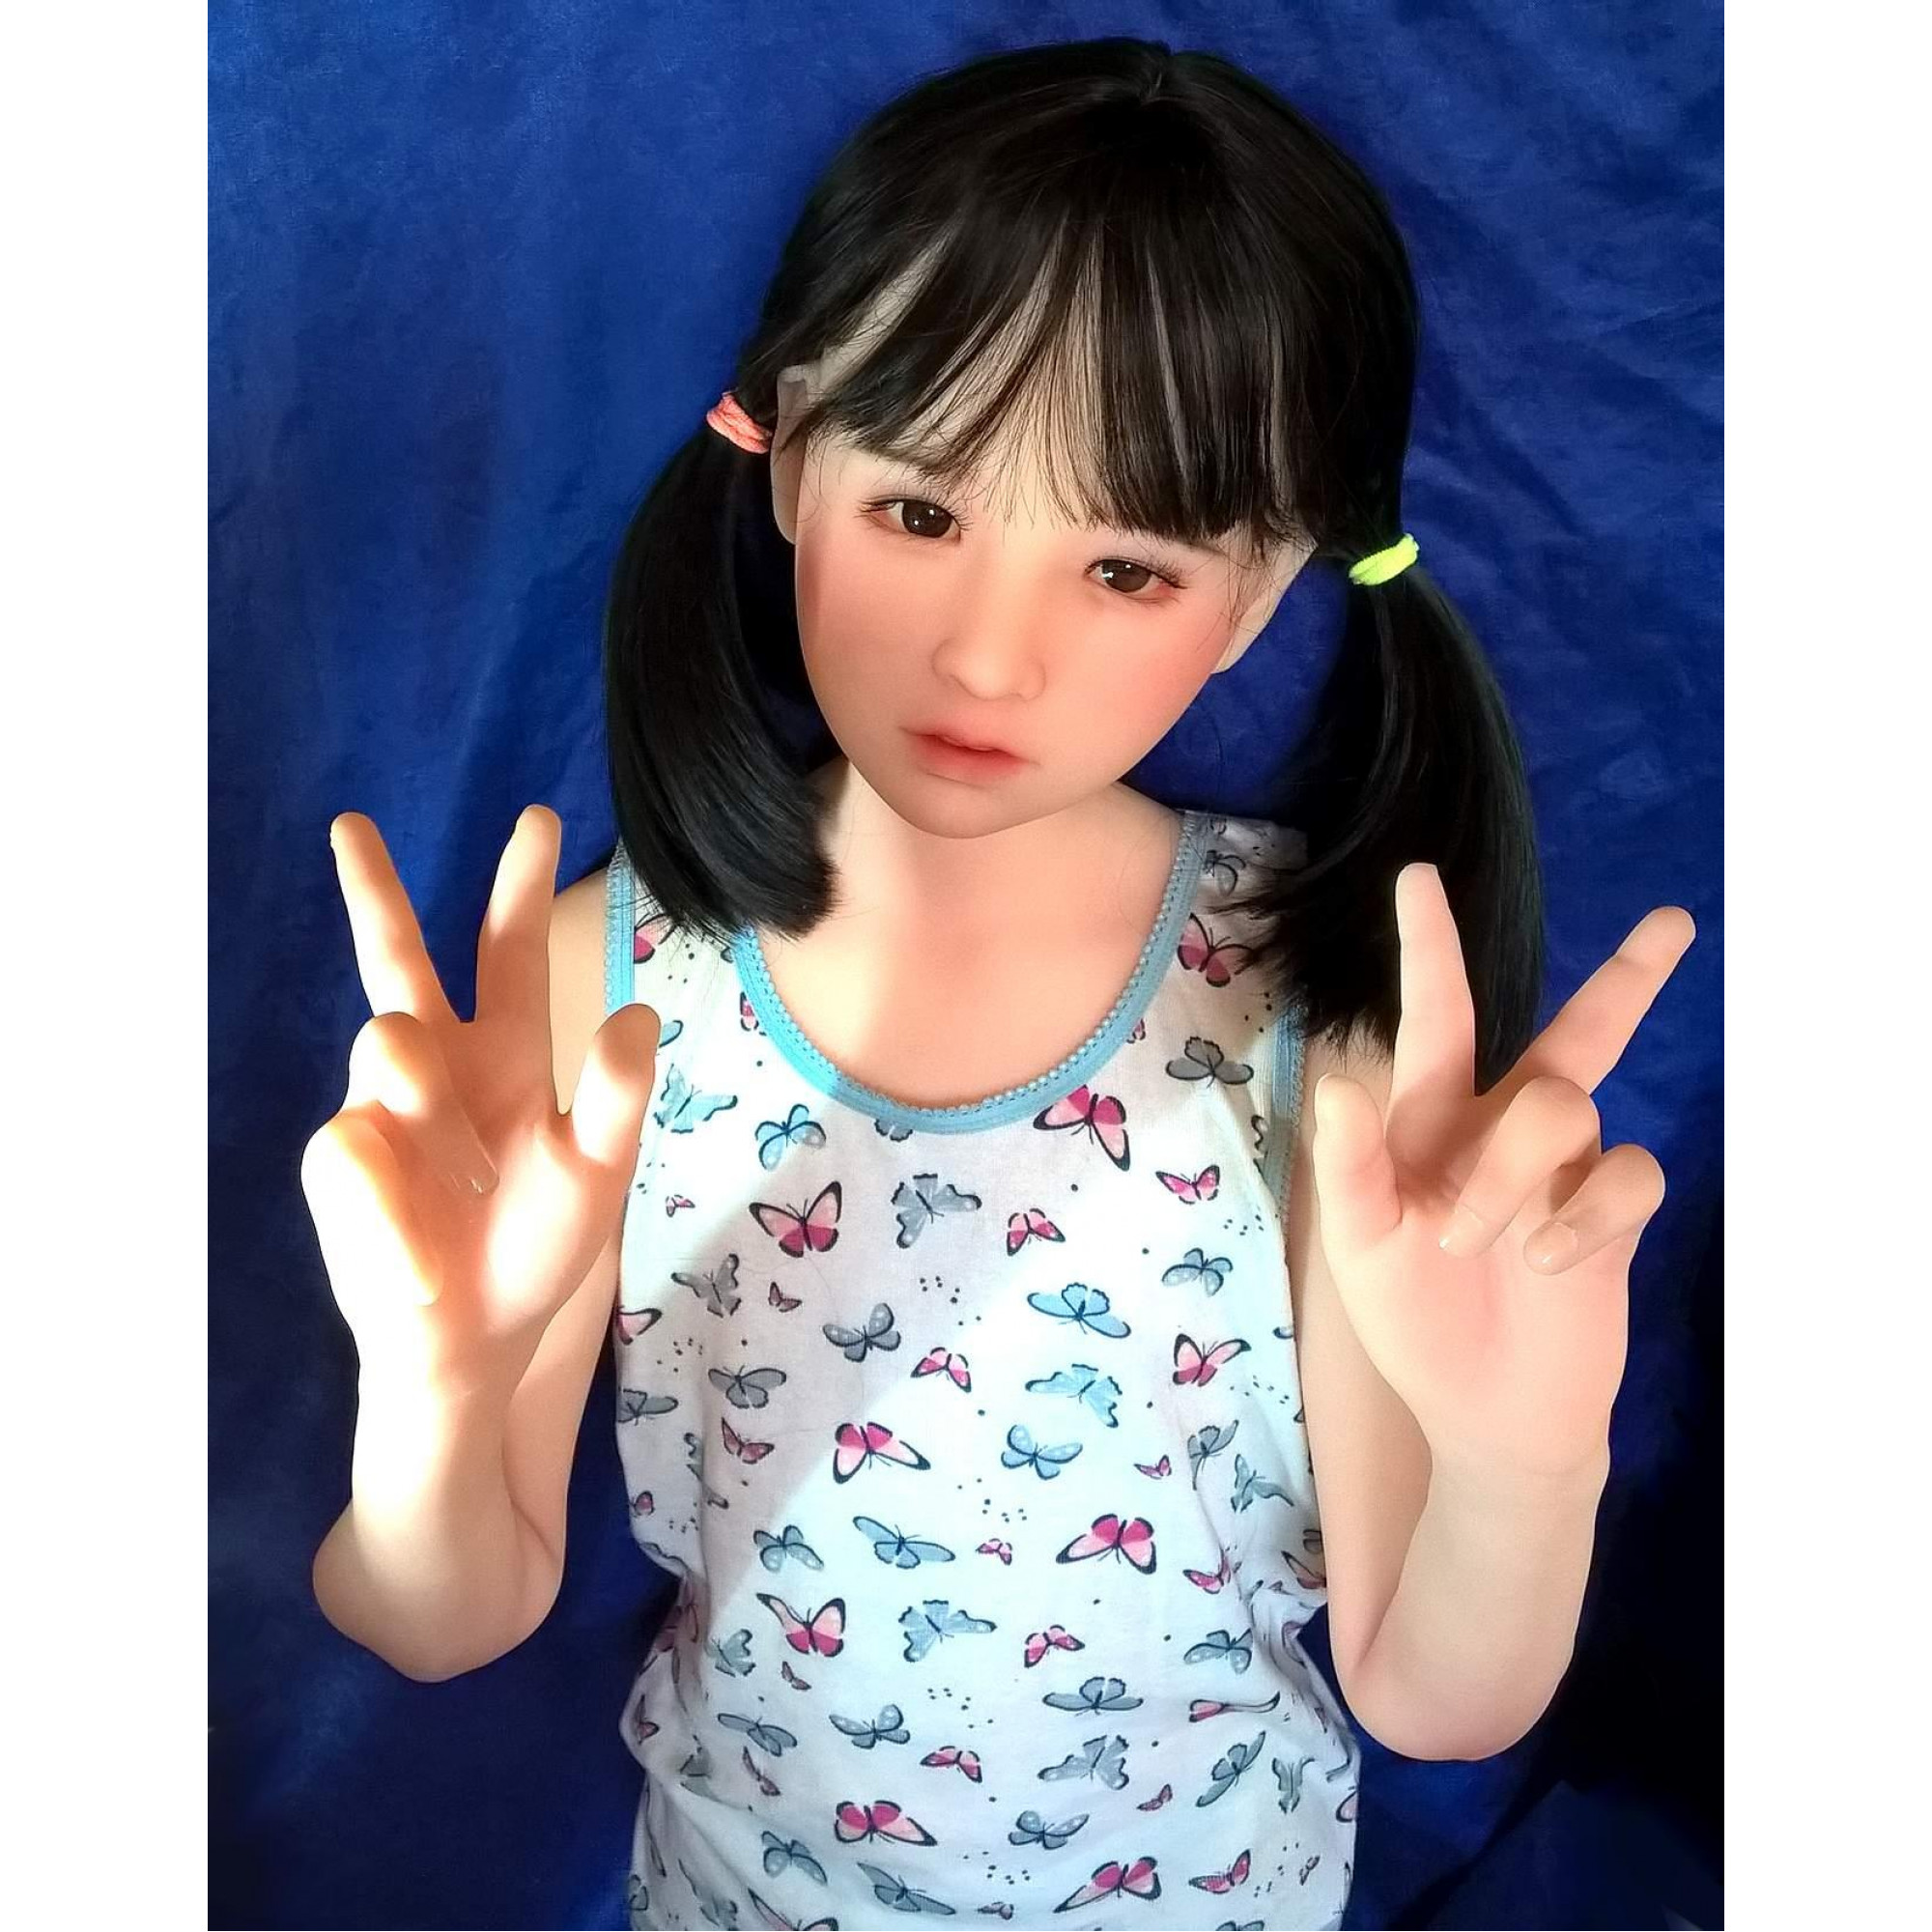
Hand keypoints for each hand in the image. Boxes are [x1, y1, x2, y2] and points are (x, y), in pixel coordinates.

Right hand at [301, 805, 659, 1404]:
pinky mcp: (339, 1159)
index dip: (518, 886)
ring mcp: (382, 1108)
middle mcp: (439, 1067)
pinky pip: (356, 1145)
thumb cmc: (533, 1252)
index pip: (507, 953)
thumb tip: (634, 1014)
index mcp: (507, 1055)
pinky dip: (394, 1208)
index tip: (535, 816)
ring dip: (427, 1104)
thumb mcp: (594, 1174)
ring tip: (464, 1174)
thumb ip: (613, 1098)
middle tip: (352, 821)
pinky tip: (423, 1262)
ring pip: (385, 1043)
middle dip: (374, 891)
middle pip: (397, 959)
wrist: (470, 1344)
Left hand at [1308, 864, 1695, 1481]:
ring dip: (1516, 1174)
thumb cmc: (1414, 1323)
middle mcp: (1505, 1128)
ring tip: (1478, 1243)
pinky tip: (1548, 1263)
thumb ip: (1351, 1172)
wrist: (1487, 1414)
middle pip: (1575, 1036)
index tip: (1419, 876)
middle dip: (1628, 982)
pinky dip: (1585, 1217)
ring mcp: (1568, 1170)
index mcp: (1431, 1122)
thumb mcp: (1361, 1253)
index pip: (1437, 1020)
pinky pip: (1629, 1172)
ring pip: (1571, 1104)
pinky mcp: (1616, 1214)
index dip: (1429, 948)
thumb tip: (1340, 1083)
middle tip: (1673, 924)